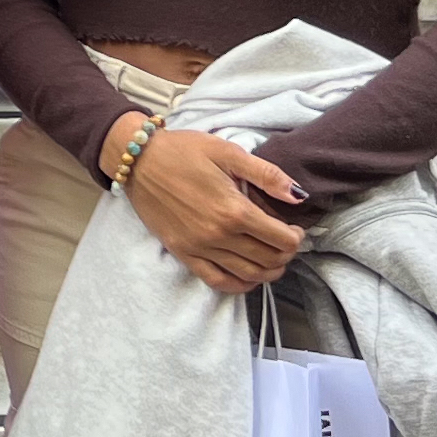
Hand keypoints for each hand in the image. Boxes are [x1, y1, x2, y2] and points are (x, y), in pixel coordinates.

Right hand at [115, 120, 308, 294]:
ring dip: (269, 271)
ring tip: (273, 258)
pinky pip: (217, 281)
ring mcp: (200, 248)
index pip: (282, 239)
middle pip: (269, 260)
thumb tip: (299, 195)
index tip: (295, 228)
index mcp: (234, 210)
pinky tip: (248, 276)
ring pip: (248, 275)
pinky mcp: (183, 253)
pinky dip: (239, 285)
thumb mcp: (228, 153)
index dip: (297, 236)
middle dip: (286, 254)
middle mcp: (219, 235)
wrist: (138, 160)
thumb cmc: (183, 151)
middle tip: (285, 241)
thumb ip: (266, 174)